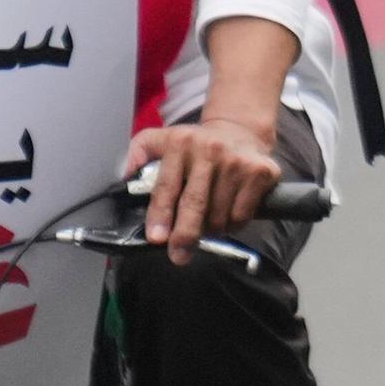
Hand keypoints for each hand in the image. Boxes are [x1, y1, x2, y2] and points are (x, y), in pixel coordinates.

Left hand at [130, 113, 286, 257]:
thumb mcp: (162, 139)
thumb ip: (139, 154)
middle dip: (185, 235)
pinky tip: (228, 214)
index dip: (160, 215)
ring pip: (220, 215)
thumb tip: (123, 177)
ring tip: (207, 222)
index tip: (157, 238)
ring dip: (211, 229)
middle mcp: (209, 150)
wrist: (240, 130)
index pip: (167, 186)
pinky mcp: (261, 172)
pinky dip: (233, 224)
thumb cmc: (195, 145)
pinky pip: (242, 215)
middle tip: (179, 255)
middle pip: (195, 204)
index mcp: (180, 143)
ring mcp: (237, 161)